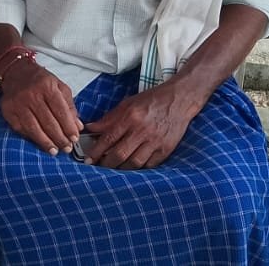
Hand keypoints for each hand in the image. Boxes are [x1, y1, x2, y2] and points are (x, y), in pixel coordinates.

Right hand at [0, 56, 80, 155]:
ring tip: (55, 151)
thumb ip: (69, 106)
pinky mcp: (8, 111)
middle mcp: (31, 94)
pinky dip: (31, 138)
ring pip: (34, 129)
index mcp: (47, 86)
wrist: (16, 71)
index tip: (74, 138)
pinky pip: (21, 129)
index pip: (61, 111)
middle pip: (48, 122)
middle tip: (67, 148)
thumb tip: (78, 126)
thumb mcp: (59, 87)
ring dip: (46, 142)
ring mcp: (18, 103)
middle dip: (60, 138)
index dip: (68, 127)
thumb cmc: (41, 80)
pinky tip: (39, 142)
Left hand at [83, 82, 200, 168]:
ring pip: (134, 163)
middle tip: (99, 167)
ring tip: (114, 169)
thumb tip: (91, 128)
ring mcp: (155, 141)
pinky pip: (149, 165)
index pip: (108, 138)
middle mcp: (142, 130)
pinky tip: (132, 166)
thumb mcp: (128, 104)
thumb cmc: (152, 101)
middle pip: (119, 154)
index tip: (89, 160)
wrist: (179, 100)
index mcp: (131, 116)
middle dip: (106, 164)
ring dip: (121, 169)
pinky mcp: (166, 149)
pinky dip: (139, 168)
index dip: (96, 151)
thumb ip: (109, 118)